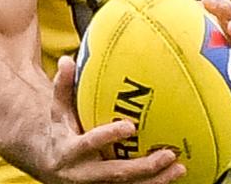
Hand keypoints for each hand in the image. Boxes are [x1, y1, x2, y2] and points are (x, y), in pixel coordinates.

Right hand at [39, 55, 185, 183]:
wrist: (51, 166)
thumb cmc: (60, 131)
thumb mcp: (57, 111)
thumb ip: (62, 87)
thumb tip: (67, 59)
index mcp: (70, 151)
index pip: (90, 143)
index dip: (108, 136)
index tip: (130, 126)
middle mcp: (84, 173)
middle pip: (115, 174)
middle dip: (142, 167)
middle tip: (168, 154)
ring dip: (156, 181)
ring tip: (179, 168)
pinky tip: (175, 174)